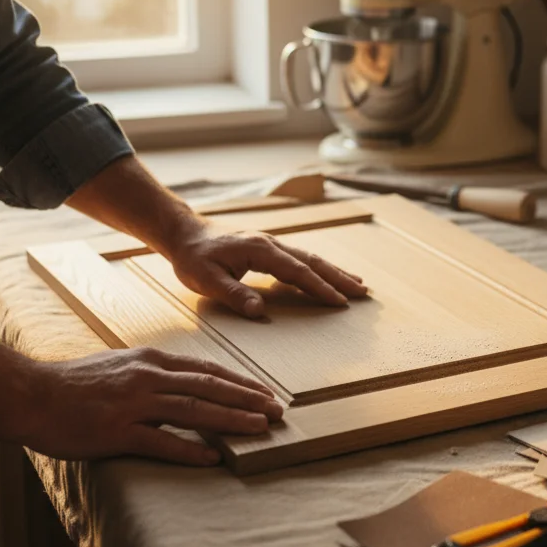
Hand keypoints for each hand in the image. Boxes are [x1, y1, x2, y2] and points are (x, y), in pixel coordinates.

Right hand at [20, 348, 283, 464]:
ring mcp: (132, 404)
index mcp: (149, 361)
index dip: (240, 383)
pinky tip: (213, 457)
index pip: (206, 370)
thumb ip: (152, 374)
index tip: (265, 393)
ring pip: (194, 409)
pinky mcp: (116, 431)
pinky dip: (190, 450)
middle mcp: (147, 377)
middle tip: (277, 410)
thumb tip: (184, 383)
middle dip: (247, 398)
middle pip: (208, 386)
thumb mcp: (120, 367)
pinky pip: (160, 442)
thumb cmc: (74, 384)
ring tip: (259, 428)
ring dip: (230, 419)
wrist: (31, 394)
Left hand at [162, 224, 367, 317]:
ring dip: (334, 272)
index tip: (339, 302)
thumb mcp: (206, 279)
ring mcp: (272, 244)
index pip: (297, 271)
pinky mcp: (269, 249)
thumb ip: (233, 294)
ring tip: (357, 284)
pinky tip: (328, 276)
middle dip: (339, 277)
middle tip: (362, 292)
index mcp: (260, 250)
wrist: (184, 234)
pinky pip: (301, 259)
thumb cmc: (193, 257)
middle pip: (313, 261)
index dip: (319, 288)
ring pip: (310, 258)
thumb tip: (259, 312)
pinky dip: (319, 268)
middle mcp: (272, 244)